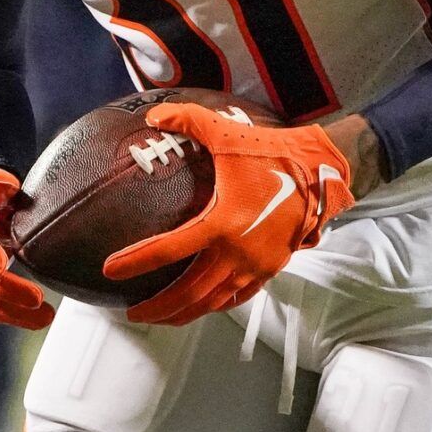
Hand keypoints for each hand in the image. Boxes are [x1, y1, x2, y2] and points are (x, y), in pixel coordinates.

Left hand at [103, 104, 355, 326]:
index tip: (110, 270)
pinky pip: (237, 297)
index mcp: (222, 221)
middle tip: (131, 312)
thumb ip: (185, 119)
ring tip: (158, 316)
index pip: (170, 249)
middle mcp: (238, 251)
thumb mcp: (225, 131)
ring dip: (183, 313)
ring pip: (212, 301)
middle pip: (189, 292)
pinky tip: (199, 305)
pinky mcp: (270, 269)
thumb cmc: (272, 152)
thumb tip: (151, 115)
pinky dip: (213, 305)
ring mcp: (256, 265)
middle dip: (158, 307)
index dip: (136, 261)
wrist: (321, 172)